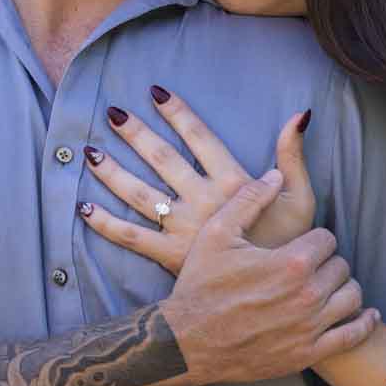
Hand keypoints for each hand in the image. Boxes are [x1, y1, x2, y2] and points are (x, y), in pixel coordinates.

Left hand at [77, 86, 314, 275]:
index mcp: (233, 183)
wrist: (278, 293)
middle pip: (162, 159)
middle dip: (136, 134)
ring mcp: (183, 228)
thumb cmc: (291, 243)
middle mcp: (203, 201)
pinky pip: (131, 237)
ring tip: (90, 151)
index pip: (200, 138)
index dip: (178, 113)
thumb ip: (293, 154)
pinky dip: (105, 223)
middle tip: (113, 113)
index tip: (156, 92)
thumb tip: (298, 115)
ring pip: (139, 194)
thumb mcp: (301, 196)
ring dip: (112, 171)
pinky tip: (84, 207)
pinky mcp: (170, 255)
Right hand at [157, 170, 377, 385]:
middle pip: (341, 266)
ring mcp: (310, 327)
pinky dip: (364, 323)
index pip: (327, 239)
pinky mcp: (308, 353)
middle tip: (309, 266)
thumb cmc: (200, 286)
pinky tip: (366, 314)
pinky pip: (352, 336)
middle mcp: (307, 294)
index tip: (300, 246)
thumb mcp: (217, 234)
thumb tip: (275, 175)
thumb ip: (250, 200)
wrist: (187, 342)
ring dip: (343, 288)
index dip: (314, 240)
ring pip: (351, 296)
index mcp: (291, 262)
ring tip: (327, 286)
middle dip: (327, 262)